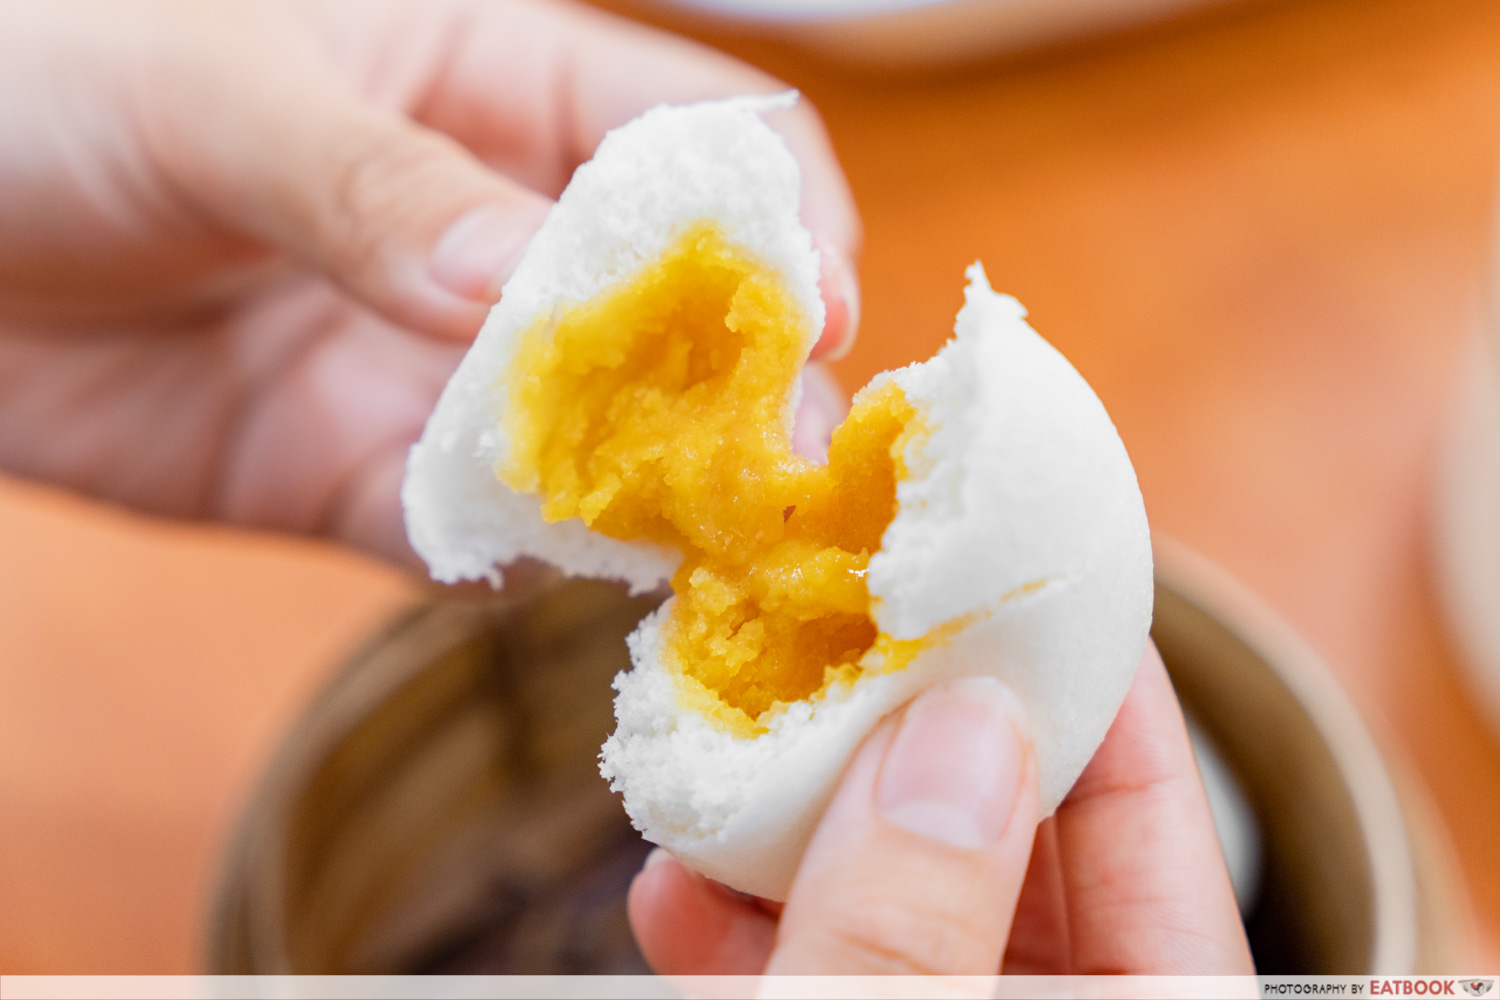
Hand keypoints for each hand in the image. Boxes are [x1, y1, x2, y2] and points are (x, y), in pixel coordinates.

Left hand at [0, 0, 859, 565]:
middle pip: (674, 315)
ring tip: (684, 548)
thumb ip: (379, 185)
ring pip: (589, 443)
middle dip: (737, 390)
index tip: (814, 311)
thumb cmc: (39, 77)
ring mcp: (429, 365)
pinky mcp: (354, 476)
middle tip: (773, 472)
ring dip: (642, 497)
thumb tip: (517, 289)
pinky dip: (506, 563)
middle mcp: (488, 235)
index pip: (693, 142)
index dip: (773, 221)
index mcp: (492, 84)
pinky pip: (465, 534)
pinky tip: (526, 573)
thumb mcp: (215, 93)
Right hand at [627, 645, 1255, 974]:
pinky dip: (751, 932)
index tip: (1011, 557)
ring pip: (903, 903)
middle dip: (903, 728)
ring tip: (717, 726)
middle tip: (828, 612)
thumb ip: (918, 929)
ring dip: (797, 823)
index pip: (1159, 824)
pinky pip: (827, 976)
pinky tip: (673, 884)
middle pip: (1012, 842)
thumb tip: (958, 722)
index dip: (1090, 674)